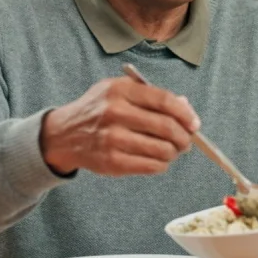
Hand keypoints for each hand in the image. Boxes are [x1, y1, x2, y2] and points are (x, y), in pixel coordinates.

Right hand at [40, 77, 200, 175]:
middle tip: (186, 141)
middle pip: (166, 127)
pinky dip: (161, 165)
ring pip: (161, 149)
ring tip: (172, 151)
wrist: (64, 134)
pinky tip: (158, 160)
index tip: (194, 123)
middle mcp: (115, 113)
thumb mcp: (119, 92)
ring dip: (173, 152)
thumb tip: (185, 108)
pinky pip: (150, 166)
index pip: (164, 100)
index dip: (185, 113)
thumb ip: (151, 96)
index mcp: (120, 90)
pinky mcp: (111, 162)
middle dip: (184, 136)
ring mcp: (112, 139)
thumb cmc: (98, 110)